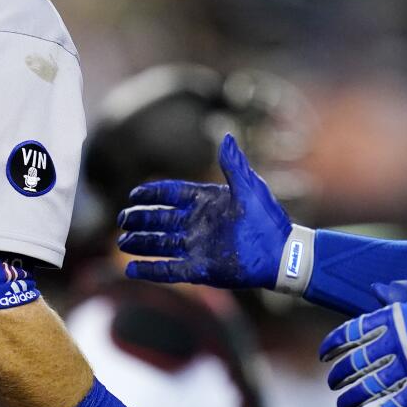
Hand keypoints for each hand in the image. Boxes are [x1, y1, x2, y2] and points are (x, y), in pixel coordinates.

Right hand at [118, 134, 291, 288]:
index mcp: (208, 202)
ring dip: (141, 244)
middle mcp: (199, 225)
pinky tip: (131, 269)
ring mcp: (199, 247)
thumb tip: (226, 136)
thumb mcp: (249, 187)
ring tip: (122, 242)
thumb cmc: (269, 218)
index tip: (135, 195)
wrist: (283, 254)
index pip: (173, 195)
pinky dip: (151, 270)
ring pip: (162, 244)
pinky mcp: (201, 270)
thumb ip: (233, 164)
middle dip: (141, 220)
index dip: (153, 194)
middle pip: (162, 221)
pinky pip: (170, 270)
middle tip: (123, 220)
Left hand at [320, 281, 406, 406]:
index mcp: (393, 319)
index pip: (353, 332)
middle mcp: (395, 344)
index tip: (324, 355)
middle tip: (333, 382)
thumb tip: (376, 289)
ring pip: (369, 387)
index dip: (333, 344)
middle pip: (356, 362)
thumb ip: (397, 296)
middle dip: (340, 375)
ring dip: (351, 399)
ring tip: (342, 406)